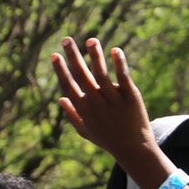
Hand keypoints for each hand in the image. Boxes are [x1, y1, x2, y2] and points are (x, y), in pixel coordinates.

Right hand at [51, 38, 154, 162]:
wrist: (134, 149)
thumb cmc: (108, 139)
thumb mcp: (86, 131)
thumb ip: (72, 115)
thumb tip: (60, 99)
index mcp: (83, 110)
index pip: (68, 86)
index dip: (60, 70)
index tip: (54, 55)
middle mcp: (96, 103)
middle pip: (82, 76)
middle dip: (73, 56)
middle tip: (66, 39)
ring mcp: (114, 100)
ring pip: (102, 74)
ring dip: (95, 56)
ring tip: (91, 40)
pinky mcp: (131, 97)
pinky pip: (123, 77)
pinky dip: (119, 64)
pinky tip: (115, 50)